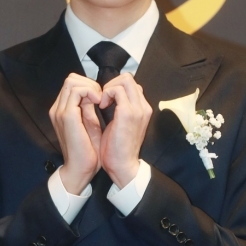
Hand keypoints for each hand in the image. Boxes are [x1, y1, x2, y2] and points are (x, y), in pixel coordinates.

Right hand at [49, 73, 102, 193]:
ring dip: (91, 87)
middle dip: (90, 84)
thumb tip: (94, 95)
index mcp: (62, 111)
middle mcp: (58, 109)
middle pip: (71, 79)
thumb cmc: (87, 152)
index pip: (73, 84)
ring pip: (72, 81)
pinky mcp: (67, 116)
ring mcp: (60, 111)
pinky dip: (90, 92)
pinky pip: (77, 91)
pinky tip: (99, 103)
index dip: (89, 86)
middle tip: (102, 98)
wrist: (81, 170)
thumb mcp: (89, 124)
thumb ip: (88, 109)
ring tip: (101, 100)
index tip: (101, 99)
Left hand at [98, 73, 152, 187]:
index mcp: (143, 109)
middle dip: (111, 84)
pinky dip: (106, 94)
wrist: (122, 167)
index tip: (105, 101)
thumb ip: (120, 109)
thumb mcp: (121, 124)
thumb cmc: (118, 149)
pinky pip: (116, 90)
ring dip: (108, 88)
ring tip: (101, 103)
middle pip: (129, 78)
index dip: (116, 88)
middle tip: (102, 99)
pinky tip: (101, 106)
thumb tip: (109, 97)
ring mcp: (138, 109)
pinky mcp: (128, 113)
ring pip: (124, 80)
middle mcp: (144, 107)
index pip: (132, 85)